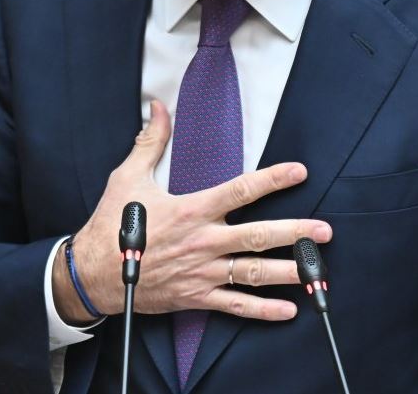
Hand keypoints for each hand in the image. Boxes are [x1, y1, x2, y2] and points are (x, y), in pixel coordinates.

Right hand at [53, 100, 331, 323]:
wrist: (93, 274)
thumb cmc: (111, 224)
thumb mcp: (128, 177)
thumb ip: (150, 141)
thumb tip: (157, 107)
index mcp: (192, 210)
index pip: (240, 190)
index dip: (272, 179)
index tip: (299, 172)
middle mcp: (203, 241)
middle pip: (258, 236)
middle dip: (294, 232)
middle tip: (323, 232)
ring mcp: (202, 271)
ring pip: (253, 272)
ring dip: (287, 270)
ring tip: (315, 269)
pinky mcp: (196, 296)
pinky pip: (235, 305)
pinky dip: (262, 309)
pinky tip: (288, 309)